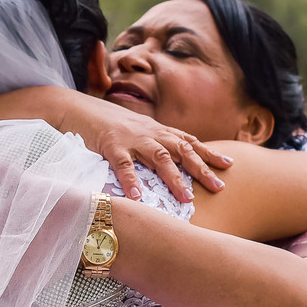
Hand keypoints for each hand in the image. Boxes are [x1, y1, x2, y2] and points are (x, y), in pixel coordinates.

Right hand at [59, 93, 231, 201]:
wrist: (77, 107)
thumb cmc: (105, 123)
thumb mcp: (134, 130)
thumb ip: (150, 143)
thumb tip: (167, 161)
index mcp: (155, 130)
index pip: (188, 140)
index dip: (208, 152)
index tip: (228, 164)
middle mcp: (149, 132)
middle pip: (182, 149)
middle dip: (201, 168)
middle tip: (218, 187)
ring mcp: (131, 138)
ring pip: (159, 157)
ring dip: (174, 177)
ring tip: (186, 198)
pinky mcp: (110, 145)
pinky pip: (123, 165)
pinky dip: (131, 180)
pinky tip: (137, 197)